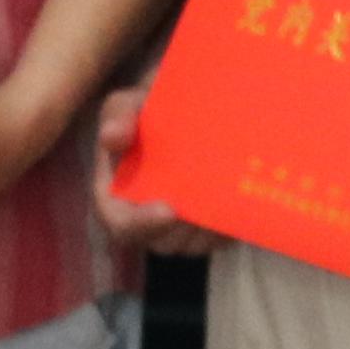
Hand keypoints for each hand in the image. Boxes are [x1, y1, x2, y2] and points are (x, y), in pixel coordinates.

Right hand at [93, 86, 213, 257]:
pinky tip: (238, 200)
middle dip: (185, 230)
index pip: (121, 225)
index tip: (170, 211)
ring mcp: (176, 227)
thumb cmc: (152, 107)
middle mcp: (144, 218)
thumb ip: (119, 115)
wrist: (191, 108)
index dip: (141, 225)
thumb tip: (111, 137)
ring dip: (209, 229)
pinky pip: (219, 242)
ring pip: (193, 246)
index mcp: (117, 194)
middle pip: (162, 242)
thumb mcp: (131, 102)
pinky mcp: (206, 228)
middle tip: (209, 203)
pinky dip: (229, 227)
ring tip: (227, 196)